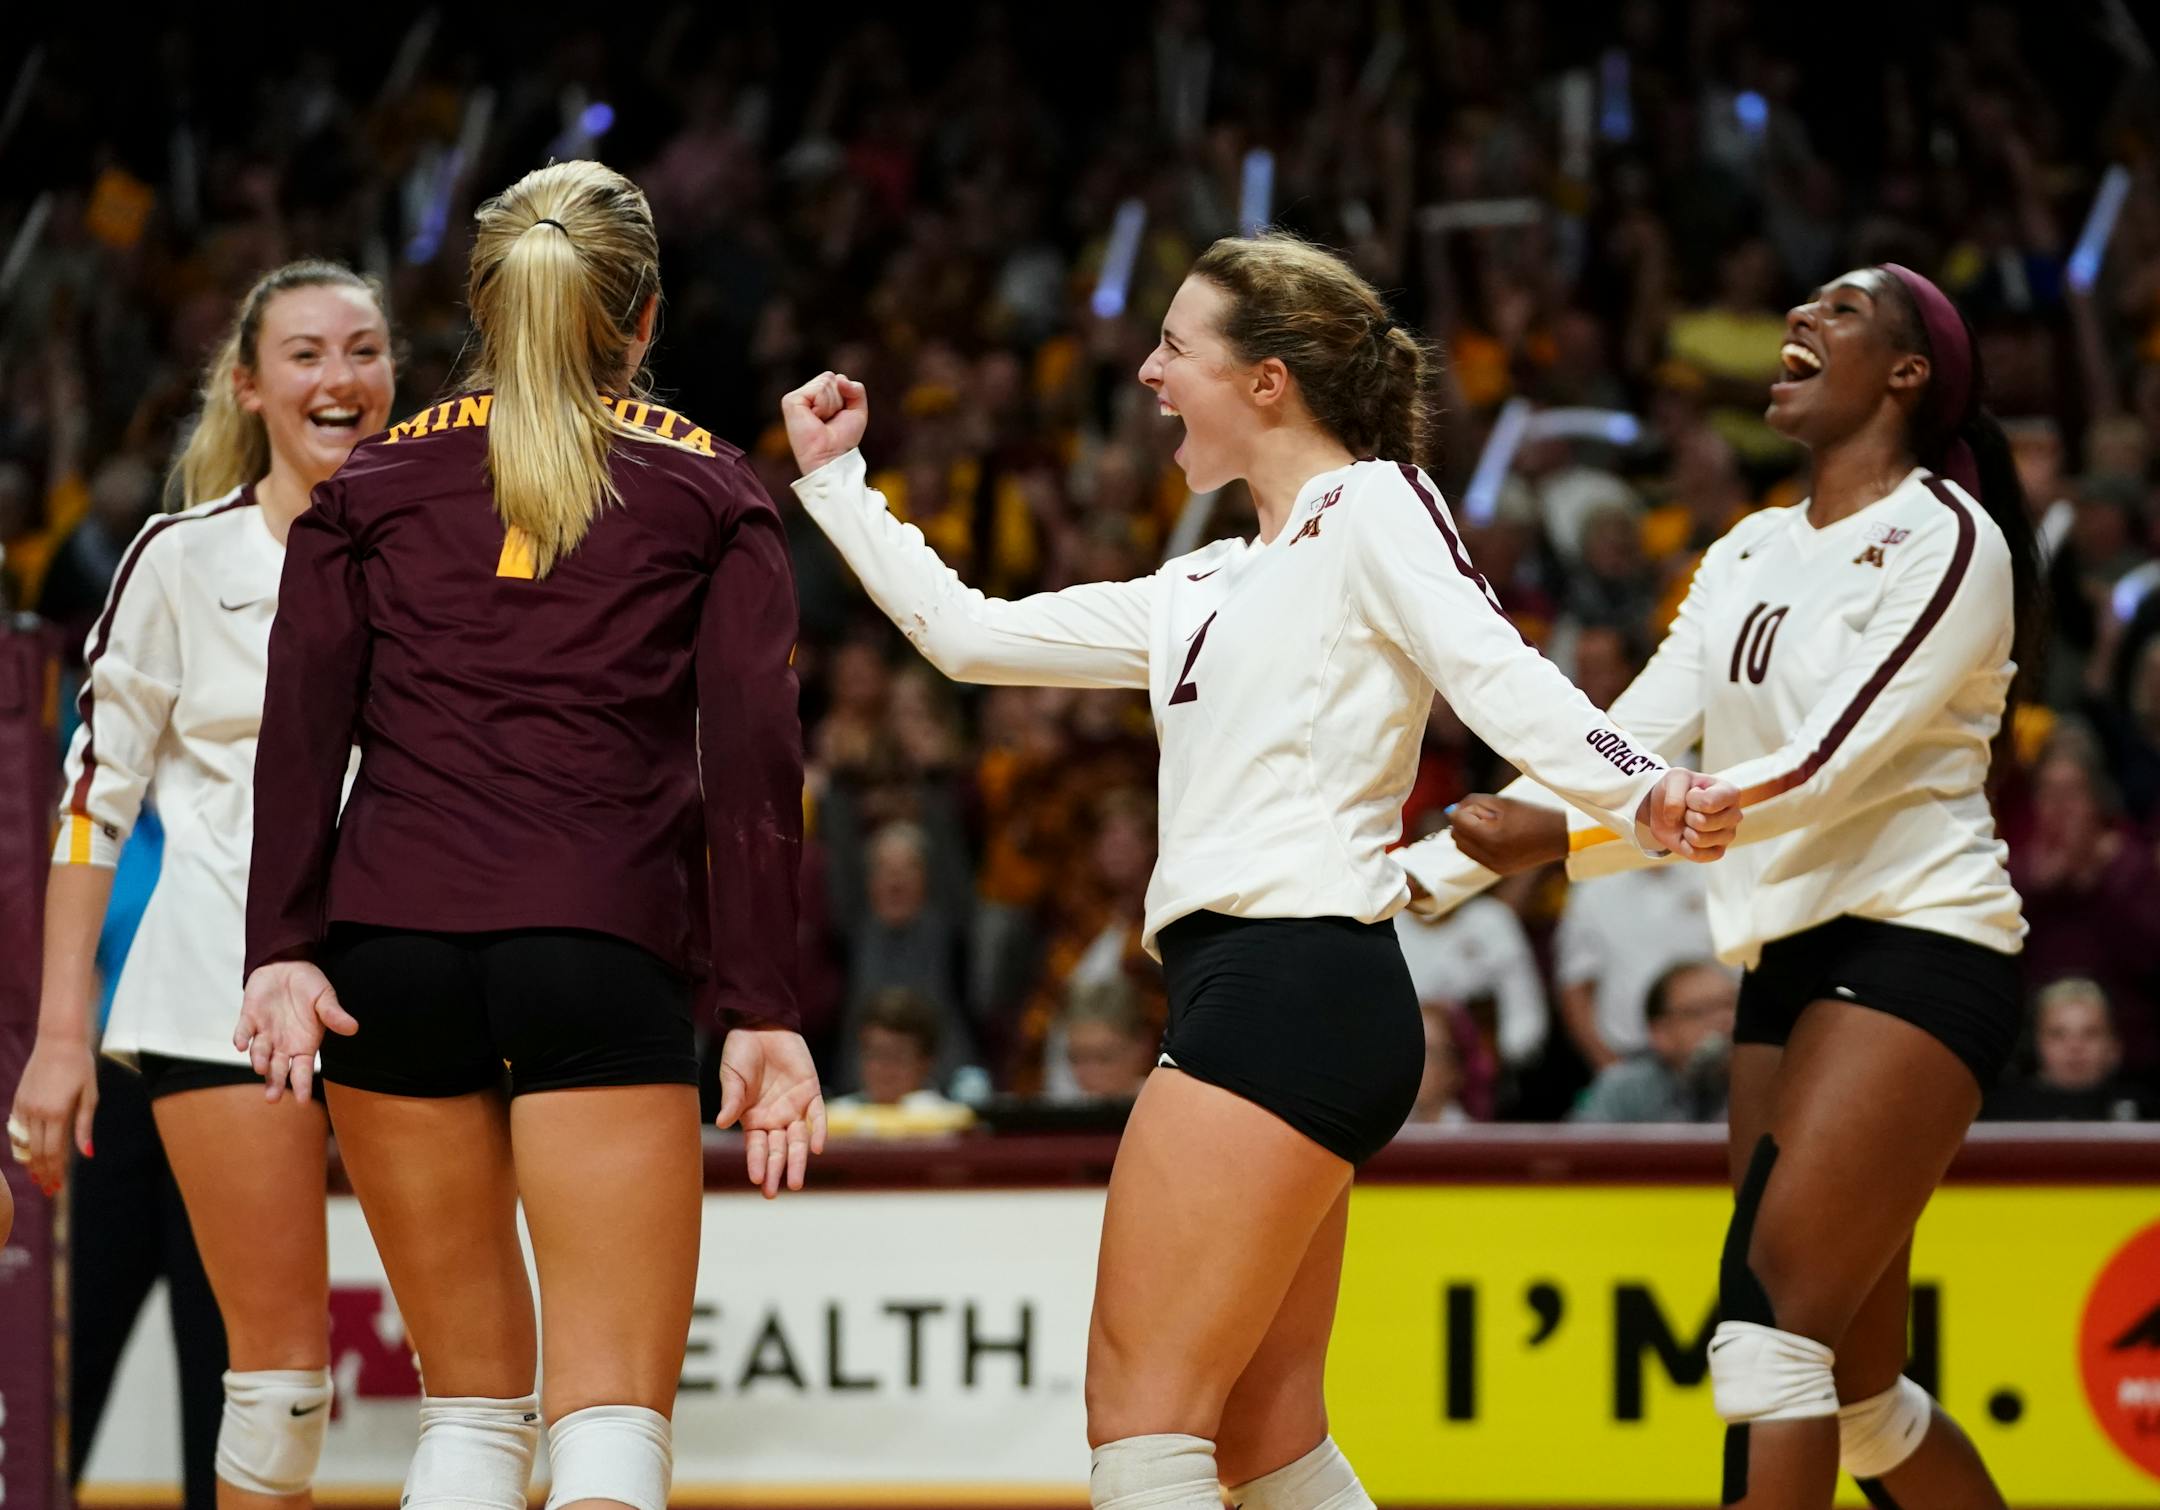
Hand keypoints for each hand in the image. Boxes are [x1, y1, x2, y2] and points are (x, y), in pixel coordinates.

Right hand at [9, 1034, 98, 1195]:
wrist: (58, 1041)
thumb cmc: (80, 1067)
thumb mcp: (90, 1095)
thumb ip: (85, 1126)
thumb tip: (87, 1154)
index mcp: (57, 1113)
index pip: (53, 1151)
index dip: (55, 1171)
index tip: (57, 1186)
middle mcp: (37, 1112)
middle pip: (37, 1152)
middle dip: (42, 1172)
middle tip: (47, 1189)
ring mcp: (24, 1106)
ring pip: (23, 1143)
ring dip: (29, 1162)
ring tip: (36, 1177)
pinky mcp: (18, 1100)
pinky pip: (16, 1128)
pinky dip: (21, 1144)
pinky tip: (26, 1153)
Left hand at [234, 961, 356, 1103]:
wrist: (286, 964)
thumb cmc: (310, 985)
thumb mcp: (326, 997)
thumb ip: (334, 1014)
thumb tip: (353, 1028)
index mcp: (304, 1043)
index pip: (302, 1069)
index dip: (301, 1084)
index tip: (301, 1101)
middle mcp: (283, 1044)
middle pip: (278, 1069)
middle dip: (274, 1083)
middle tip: (272, 1098)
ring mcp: (265, 1032)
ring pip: (260, 1052)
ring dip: (260, 1060)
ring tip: (262, 1068)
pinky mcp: (249, 1018)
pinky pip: (244, 1031)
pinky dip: (241, 1038)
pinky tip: (241, 1045)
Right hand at [714, 1024, 826, 1198]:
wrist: (761, 1024)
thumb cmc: (741, 1052)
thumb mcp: (731, 1076)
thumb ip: (731, 1099)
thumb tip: (721, 1122)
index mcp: (753, 1118)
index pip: (756, 1147)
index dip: (757, 1162)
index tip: (757, 1179)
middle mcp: (774, 1118)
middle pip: (778, 1149)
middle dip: (777, 1170)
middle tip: (775, 1192)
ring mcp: (794, 1107)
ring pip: (798, 1140)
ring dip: (798, 1160)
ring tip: (795, 1182)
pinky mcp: (811, 1092)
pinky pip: (817, 1115)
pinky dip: (819, 1130)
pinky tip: (818, 1147)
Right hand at [780, 371, 868, 476]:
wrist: (832, 457)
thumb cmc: (842, 439)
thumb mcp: (857, 410)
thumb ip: (856, 389)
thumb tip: (840, 378)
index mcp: (816, 396)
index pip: (836, 379)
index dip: (845, 397)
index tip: (837, 418)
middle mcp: (805, 395)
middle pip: (831, 377)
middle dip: (838, 400)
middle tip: (829, 421)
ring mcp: (796, 397)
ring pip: (825, 382)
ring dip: (832, 405)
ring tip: (822, 422)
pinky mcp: (790, 401)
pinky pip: (818, 390)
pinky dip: (823, 406)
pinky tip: (815, 419)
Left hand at [1448, 794, 1569, 874]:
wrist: (1558, 836)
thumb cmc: (1532, 815)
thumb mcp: (1503, 802)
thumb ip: (1474, 803)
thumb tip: (1452, 810)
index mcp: (1492, 838)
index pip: (1458, 822)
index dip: (1461, 811)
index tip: (1474, 805)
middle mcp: (1490, 856)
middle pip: (1457, 837)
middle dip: (1463, 823)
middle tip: (1483, 815)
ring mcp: (1494, 867)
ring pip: (1464, 848)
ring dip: (1469, 834)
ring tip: (1491, 825)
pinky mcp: (1499, 871)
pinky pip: (1476, 856)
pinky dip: (1478, 845)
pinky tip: (1496, 836)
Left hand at [1637, 769, 1740, 861]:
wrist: (1667, 806)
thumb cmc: (1679, 789)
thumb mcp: (1674, 778)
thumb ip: (1674, 794)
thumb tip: (1676, 819)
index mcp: (1730, 792)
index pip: (1708, 803)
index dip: (1689, 799)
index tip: (1690, 794)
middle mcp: (1735, 815)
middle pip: (1703, 823)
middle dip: (1686, 816)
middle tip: (1688, 810)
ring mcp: (1728, 835)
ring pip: (1699, 840)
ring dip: (1685, 830)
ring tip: (1689, 822)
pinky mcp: (1718, 852)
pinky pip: (1698, 855)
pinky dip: (1685, 846)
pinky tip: (1688, 836)